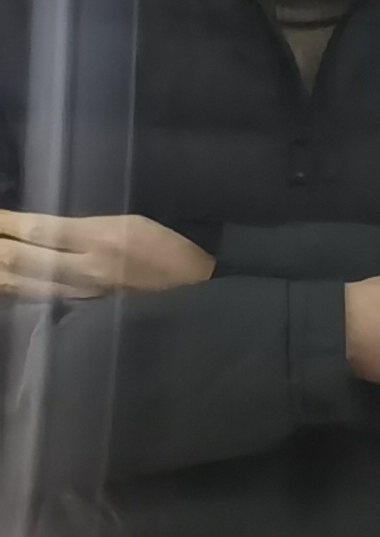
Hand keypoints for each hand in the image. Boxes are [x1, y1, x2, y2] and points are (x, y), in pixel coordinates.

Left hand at [0, 210, 213, 299]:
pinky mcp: (83, 314)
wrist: (201, 295)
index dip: (5, 223)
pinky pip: (36, 302)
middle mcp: (84, 268)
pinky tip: (2, 285)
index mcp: (99, 238)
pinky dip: (11, 293)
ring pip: (20, 284)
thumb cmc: (170, 252)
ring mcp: (80, 295)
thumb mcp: (133, 224)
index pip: (37, 230)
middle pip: (19, 259)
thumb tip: (39, 230)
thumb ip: (84, 229)